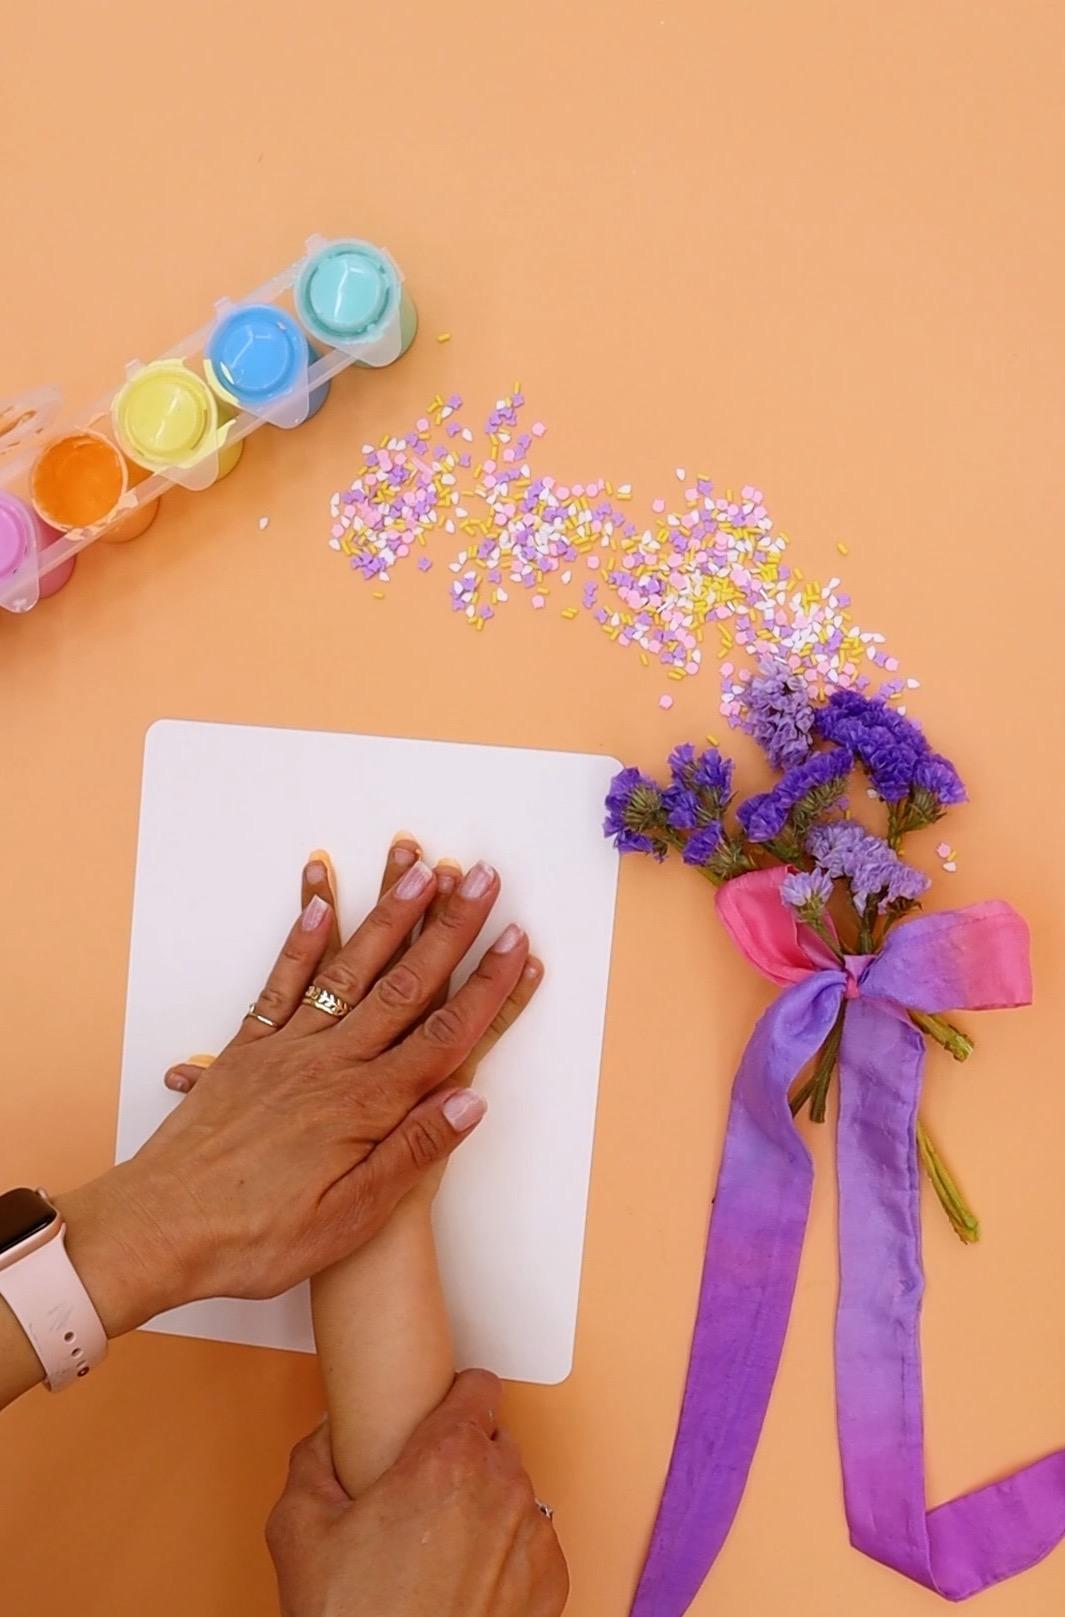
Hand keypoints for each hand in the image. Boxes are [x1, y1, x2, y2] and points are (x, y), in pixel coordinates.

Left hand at [59, 839, 537, 1336]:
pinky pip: (282, 984)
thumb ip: (410, 1154)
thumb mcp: (347, 1217)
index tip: (519, 943)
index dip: (487, 988)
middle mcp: (329, 1065)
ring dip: (388, 916)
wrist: (156, 1230)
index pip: (443, 1036)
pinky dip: (303, 941)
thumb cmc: (255, 1240)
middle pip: (405, 985)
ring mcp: (286, 1050)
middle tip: (484, 878)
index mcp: (363, 1107)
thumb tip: (469, 1100)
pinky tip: (320, 904)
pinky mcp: (247, 1051)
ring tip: (418, 868)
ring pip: (349, 970)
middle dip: (451, 928)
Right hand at [267, 1371, 568, 1616]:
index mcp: (448, 1459)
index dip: (454, 1395)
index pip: (479, 1386)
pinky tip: (466, 1577)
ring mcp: (534, 1535)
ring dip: (486, 1502)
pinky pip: (533, 1539)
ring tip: (442, 1544)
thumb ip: (314, 1458)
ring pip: (515, 1489)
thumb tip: (330, 1435)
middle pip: (494, 1440)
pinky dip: (507, 1549)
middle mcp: (503, 1488)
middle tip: (424, 1492)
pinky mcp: (551, 1582)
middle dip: (463, 1455)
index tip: (441, 1407)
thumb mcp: (298, 1529)